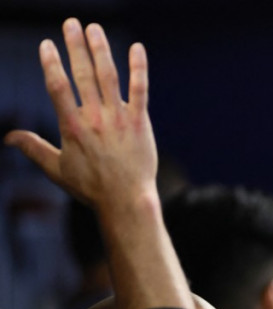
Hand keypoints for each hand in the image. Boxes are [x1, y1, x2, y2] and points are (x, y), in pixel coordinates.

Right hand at [4, 19, 156, 218]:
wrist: (126, 201)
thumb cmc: (91, 187)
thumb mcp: (56, 168)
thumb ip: (33, 148)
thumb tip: (8, 138)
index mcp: (72, 127)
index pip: (58, 87)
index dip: (51, 64)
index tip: (47, 45)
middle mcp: (94, 118)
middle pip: (83, 75)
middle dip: (75, 46)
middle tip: (71, 23)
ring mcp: (119, 119)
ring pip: (109, 77)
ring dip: (101, 50)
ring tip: (94, 29)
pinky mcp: (140, 122)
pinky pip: (140, 90)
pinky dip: (139, 68)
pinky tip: (138, 48)